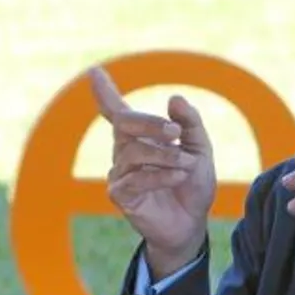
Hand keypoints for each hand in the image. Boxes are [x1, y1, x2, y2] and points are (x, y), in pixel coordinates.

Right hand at [88, 65, 216, 274]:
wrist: (193, 222)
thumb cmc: (193, 183)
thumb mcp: (200, 148)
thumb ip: (190, 123)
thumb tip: (173, 98)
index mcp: (140, 136)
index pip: (116, 111)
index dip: (104, 92)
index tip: (94, 72)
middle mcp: (123, 151)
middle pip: (125, 124)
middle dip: (152, 124)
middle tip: (176, 133)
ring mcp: (118, 173)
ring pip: (133, 152)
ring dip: (164, 155)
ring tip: (186, 164)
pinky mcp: (120, 195)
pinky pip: (135, 178)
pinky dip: (160, 175)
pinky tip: (177, 177)